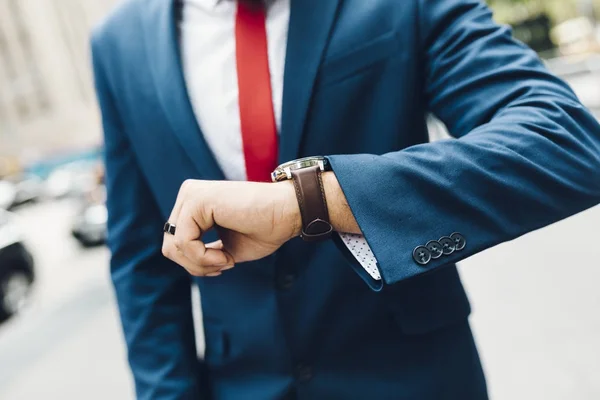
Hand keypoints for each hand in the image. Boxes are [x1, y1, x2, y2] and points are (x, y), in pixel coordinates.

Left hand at [162, 179, 300, 276]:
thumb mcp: (224, 247)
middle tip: (224, 266)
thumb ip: (200, 251)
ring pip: (173, 246)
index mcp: (194, 203)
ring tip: (226, 262)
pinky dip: (204, 258)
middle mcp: (188, 194)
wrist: (288, 213)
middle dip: (196, 266)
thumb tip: (182, 260)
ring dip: (201, 264)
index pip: (174, 242)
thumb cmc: (265, 229)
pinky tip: (226, 257)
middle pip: (169, 246)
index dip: (196, 264)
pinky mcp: (197, 200)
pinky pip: (184, 242)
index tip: (224, 264)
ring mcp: (191, 194)